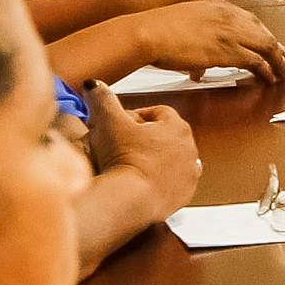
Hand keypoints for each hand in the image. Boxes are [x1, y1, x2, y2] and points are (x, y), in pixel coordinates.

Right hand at [82, 86, 198, 213]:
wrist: (132, 199)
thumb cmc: (125, 159)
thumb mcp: (109, 121)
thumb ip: (102, 99)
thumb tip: (94, 85)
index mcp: (177, 127)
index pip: (159, 112)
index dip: (137, 114)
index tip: (121, 122)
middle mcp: (190, 149)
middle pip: (166, 136)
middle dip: (145, 137)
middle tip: (123, 142)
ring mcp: (189, 174)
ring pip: (171, 160)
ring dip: (154, 159)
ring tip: (130, 162)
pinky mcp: (183, 195)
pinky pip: (171, 183)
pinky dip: (158, 180)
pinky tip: (139, 181)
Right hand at [124, 0, 284, 82]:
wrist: (147, 30)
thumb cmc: (155, 27)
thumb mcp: (180, 25)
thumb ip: (193, 40)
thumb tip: (197, 63)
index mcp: (217, 7)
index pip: (250, 20)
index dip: (263, 33)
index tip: (272, 42)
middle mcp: (228, 17)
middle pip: (263, 33)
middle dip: (278, 47)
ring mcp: (230, 33)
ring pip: (266, 47)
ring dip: (277, 62)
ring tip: (284, 72)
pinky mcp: (229, 51)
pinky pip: (257, 62)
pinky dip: (267, 71)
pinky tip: (269, 78)